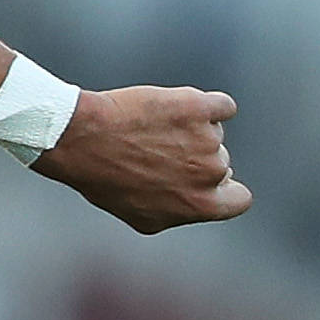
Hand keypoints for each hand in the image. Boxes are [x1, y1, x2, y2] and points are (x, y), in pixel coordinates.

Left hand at [37, 85, 250, 233]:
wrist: (80, 138)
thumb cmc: (103, 177)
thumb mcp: (140, 214)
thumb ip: (177, 211)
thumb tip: (197, 204)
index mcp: (200, 206)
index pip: (239, 200)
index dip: (224, 190)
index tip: (203, 181)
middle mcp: (210, 174)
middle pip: (220, 164)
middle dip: (194, 158)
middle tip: (154, 154)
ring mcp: (208, 139)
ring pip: (213, 133)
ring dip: (189, 130)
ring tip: (149, 133)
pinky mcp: (200, 107)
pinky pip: (221, 106)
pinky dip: (205, 105)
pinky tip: (174, 108)